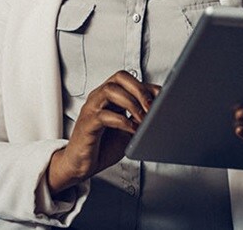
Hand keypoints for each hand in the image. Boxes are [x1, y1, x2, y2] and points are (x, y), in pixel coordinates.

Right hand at [46, 70, 159, 193]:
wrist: (80, 165)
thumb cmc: (101, 146)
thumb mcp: (127, 130)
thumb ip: (138, 120)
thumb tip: (159, 114)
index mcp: (109, 97)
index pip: (128, 80)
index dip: (147, 86)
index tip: (161, 97)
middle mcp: (99, 98)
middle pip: (119, 78)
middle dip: (139, 90)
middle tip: (152, 107)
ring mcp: (91, 109)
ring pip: (110, 91)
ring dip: (131, 103)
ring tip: (143, 119)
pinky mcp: (87, 124)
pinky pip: (104, 115)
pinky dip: (122, 121)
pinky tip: (132, 129)